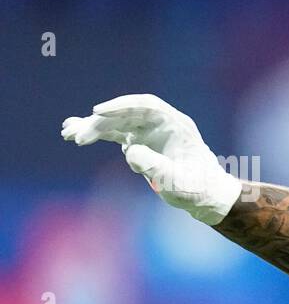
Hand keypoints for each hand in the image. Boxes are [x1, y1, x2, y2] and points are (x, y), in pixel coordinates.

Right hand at [61, 94, 242, 224]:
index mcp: (176, 125)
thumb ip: (156, 167)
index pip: (146, 106)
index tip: (98, 112)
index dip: (121, 106)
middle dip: (100, 123)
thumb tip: (130, 152)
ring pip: (118, 123)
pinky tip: (77, 136)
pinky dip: (98, 135)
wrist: (207, 197)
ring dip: (93, 127)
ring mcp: (150, 132)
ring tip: (68, 133)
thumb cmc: (198, 189)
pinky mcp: (142, 143)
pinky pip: (116, 134)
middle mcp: (161, 124)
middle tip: (78, 137)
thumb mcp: (178, 182)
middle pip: (126, 115)